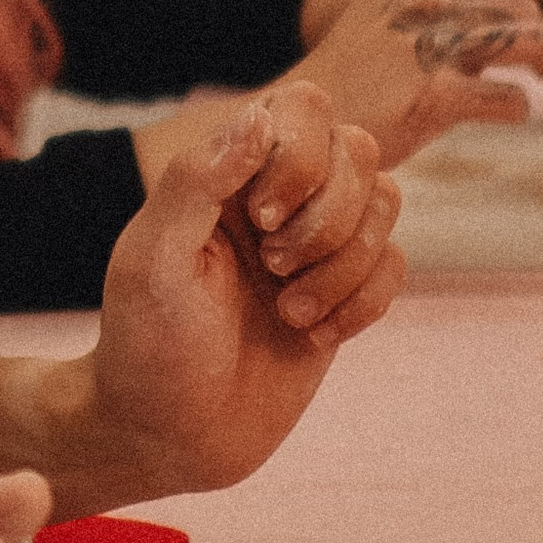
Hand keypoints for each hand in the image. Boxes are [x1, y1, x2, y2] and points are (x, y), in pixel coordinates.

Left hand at [79, 104, 401, 502]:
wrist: (168, 435)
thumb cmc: (147, 344)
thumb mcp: (151, 259)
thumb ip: (197, 180)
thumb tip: (259, 117)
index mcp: (227, 171)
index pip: (304, 107)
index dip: (301, 157)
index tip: (260, 221)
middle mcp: (277, 196)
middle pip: (359, 151)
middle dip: (328, 219)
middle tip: (272, 270)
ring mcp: (316, 244)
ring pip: (386, 203)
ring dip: (344, 267)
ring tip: (288, 313)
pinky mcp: (343, 293)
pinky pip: (395, 266)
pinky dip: (362, 304)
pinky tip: (313, 338)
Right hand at [295, 0, 542, 165]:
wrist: (305, 116)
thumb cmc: (357, 72)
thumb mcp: (390, 14)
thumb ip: (443, 2)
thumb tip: (516, 5)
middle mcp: (422, 0)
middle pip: (522, 1)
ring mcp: (427, 47)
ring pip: (525, 37)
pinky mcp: (432, 96)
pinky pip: (507, 98)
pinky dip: (518, 106)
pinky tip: (512, 111)